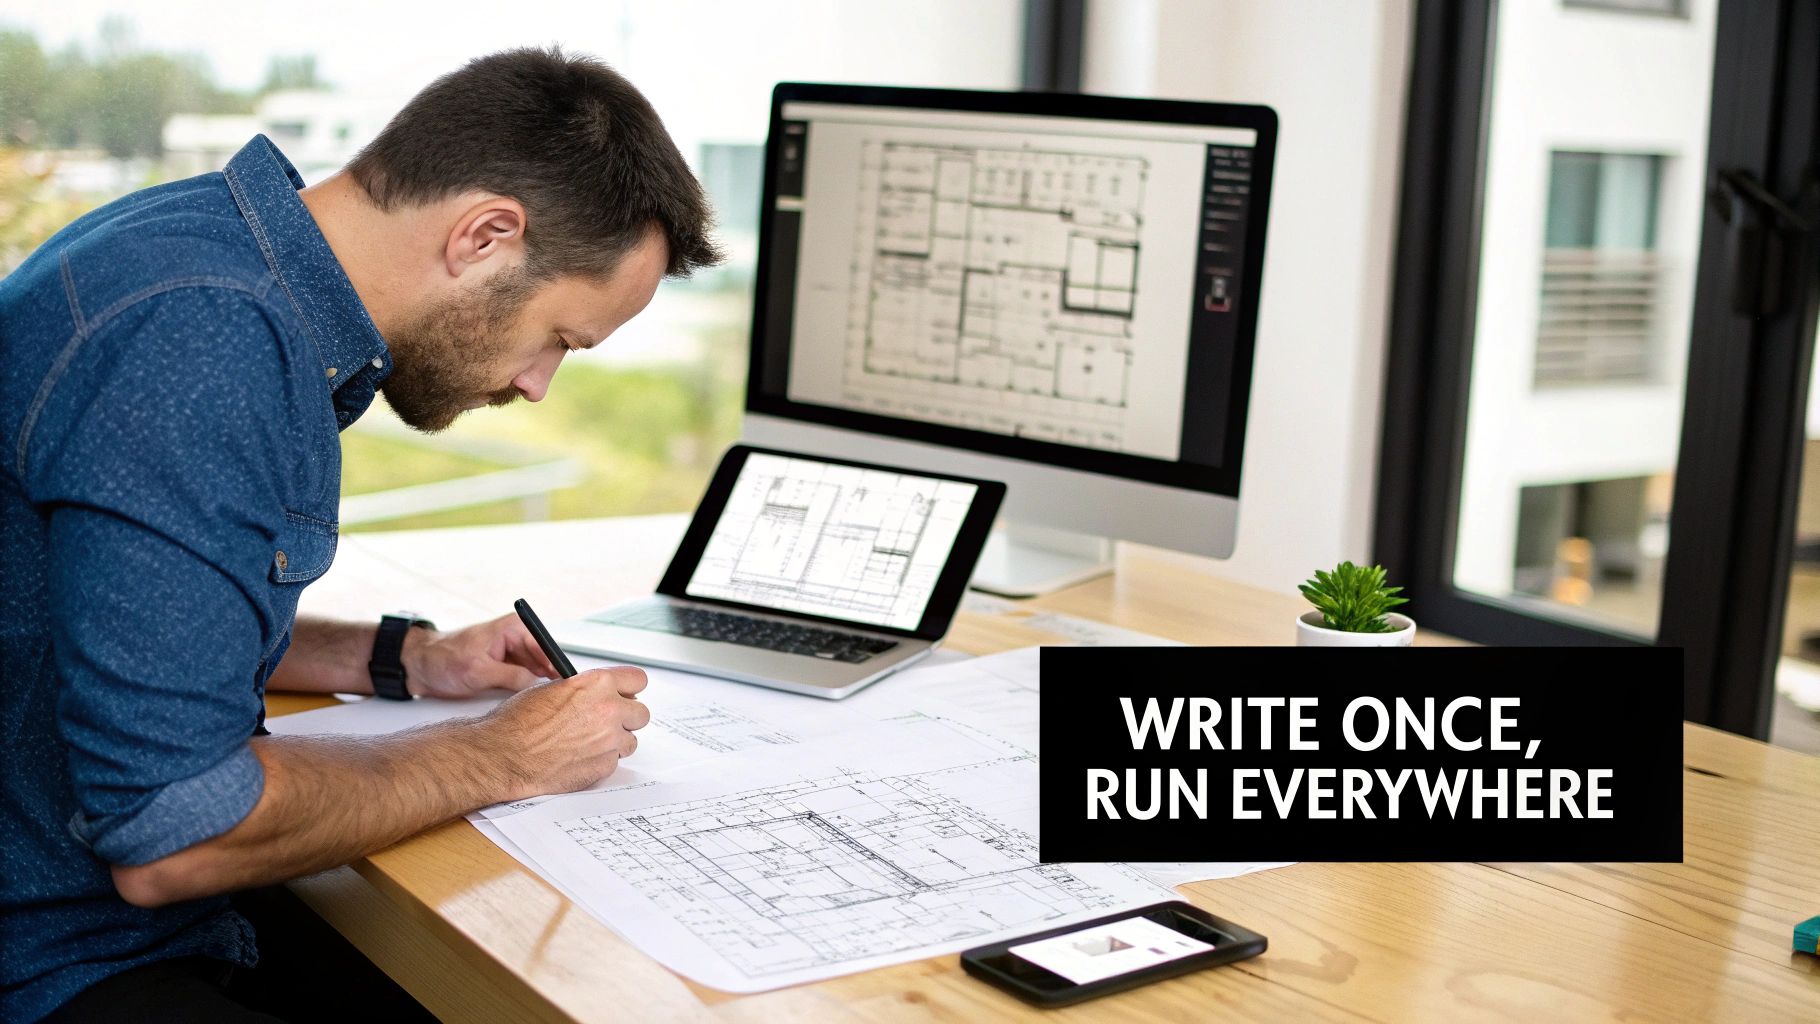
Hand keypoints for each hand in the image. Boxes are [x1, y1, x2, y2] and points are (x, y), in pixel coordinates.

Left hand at [403, 612, 560, 698]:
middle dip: (551, 679)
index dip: (558, 666)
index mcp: (513, 628)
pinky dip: (528, 692)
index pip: (546, 646)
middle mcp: (516, 638)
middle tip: (557, 700)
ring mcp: (512, 654)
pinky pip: (526, 680)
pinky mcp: (506, 668)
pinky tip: (530, 704)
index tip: (566, 683)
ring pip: (538, 674)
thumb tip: (538, 686)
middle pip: (546, 661)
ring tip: (544, 704)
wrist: (419, 666)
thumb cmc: (442, 659)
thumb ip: (512, 677)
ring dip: (539, 688)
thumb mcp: (478, 671)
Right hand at [479, 666, 649, 798]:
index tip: (626, 694)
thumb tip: (599, 693)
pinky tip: (580, 756)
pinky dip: (601, 760)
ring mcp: (609, 740)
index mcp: (597, 684)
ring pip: (630, 740)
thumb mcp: (554, 688)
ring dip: (615, 741)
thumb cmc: (519, 721)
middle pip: (641, 713)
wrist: (505, 754)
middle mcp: (609, 710)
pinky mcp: (605, 765)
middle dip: (626, 717)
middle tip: (607, 721)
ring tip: (588, 741)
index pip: (637, 679)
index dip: (630, 688)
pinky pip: (615, 760)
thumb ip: (585, 689)